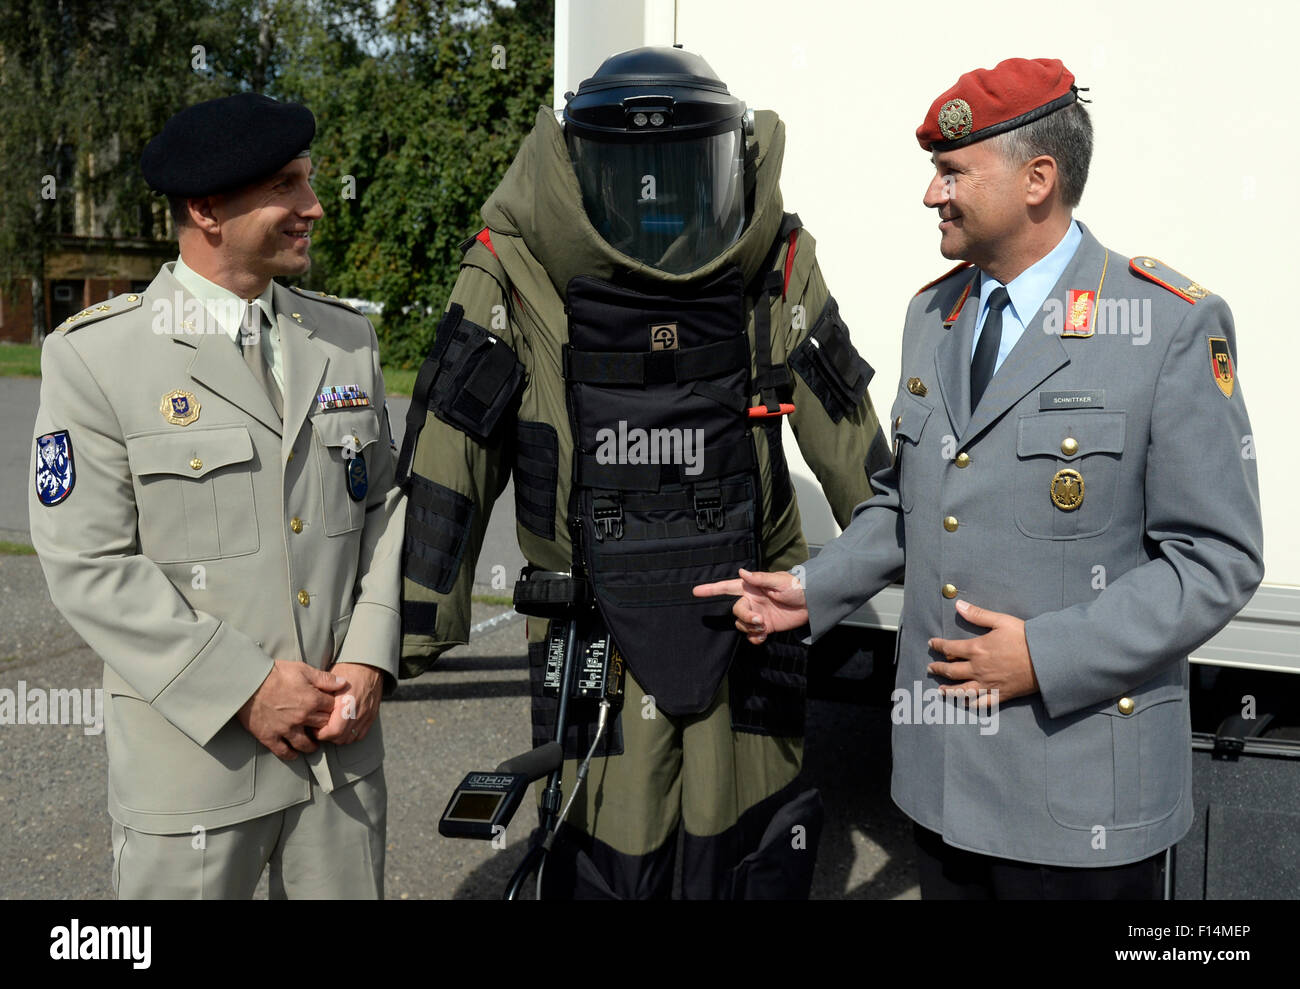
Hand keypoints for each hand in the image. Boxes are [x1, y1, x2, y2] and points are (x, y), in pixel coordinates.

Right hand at [237, 660, 346, 759]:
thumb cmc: (274, 673)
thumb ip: (324, 679)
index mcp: (312, 699)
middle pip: (323, 727)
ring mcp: (286, 729)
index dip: (334, 708)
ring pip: (306, 744)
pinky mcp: (270, 736)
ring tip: (313, 744)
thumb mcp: (302, 670)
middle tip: (325, 727)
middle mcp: (302, 717)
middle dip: (325, 726)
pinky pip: (284, 751)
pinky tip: (295, 753)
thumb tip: (343, 684)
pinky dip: (291, 754)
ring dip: (312, 745)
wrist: (247, 682)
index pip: (333, 708)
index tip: (331, 709)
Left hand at [313, 662, 382, 744]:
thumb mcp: (329, 682)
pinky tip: (343, 728)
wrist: (368, 665)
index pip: (333, 731)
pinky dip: (350, 735)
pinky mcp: (372, 716)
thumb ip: (321, 697)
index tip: (314, 727)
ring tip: (331, 727)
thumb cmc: (347, 670)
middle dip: (328, 736)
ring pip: (350, 738)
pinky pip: (360, 735)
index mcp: (347, 703)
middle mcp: (358, 711)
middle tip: (319, 728)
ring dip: (339, 737)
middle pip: (341, 738)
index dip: (320, 733)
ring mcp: (367, 715)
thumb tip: (308, 712)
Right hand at [693, 568, 808, 644]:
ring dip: (751, 629)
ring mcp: (758, 614)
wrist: (812, 603)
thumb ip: (759, 579)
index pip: (727, 587)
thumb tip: (741, 571)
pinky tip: (764, 636)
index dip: (711, 589)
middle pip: (736, 612)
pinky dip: (755, 638)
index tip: (695, 591)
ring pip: (742, 625)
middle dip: (745, 618)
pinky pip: (752, 636)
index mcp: (751, 588)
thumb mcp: (779, 581)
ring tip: (765, 627)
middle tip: (760, 620)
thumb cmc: (796, 586)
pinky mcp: (765, 627)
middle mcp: (752, 601)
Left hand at [927, 600, 1038, 704]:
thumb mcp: (1000, 621)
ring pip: (962, 690)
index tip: (932, 644)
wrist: (1046, 659)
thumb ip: (977, 614)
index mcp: (977, 649)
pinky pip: (981, 703)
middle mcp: (978, 669)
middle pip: (951, 671)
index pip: (949, 648)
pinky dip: (971, 704)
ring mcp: (988, 684)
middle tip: (931, 668)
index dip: (938, 646)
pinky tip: (965, 703)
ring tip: (941, 690)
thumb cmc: (1024, 637)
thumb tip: (958, 605)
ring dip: (949, 690)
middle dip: (938, 669)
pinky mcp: (999, 695)